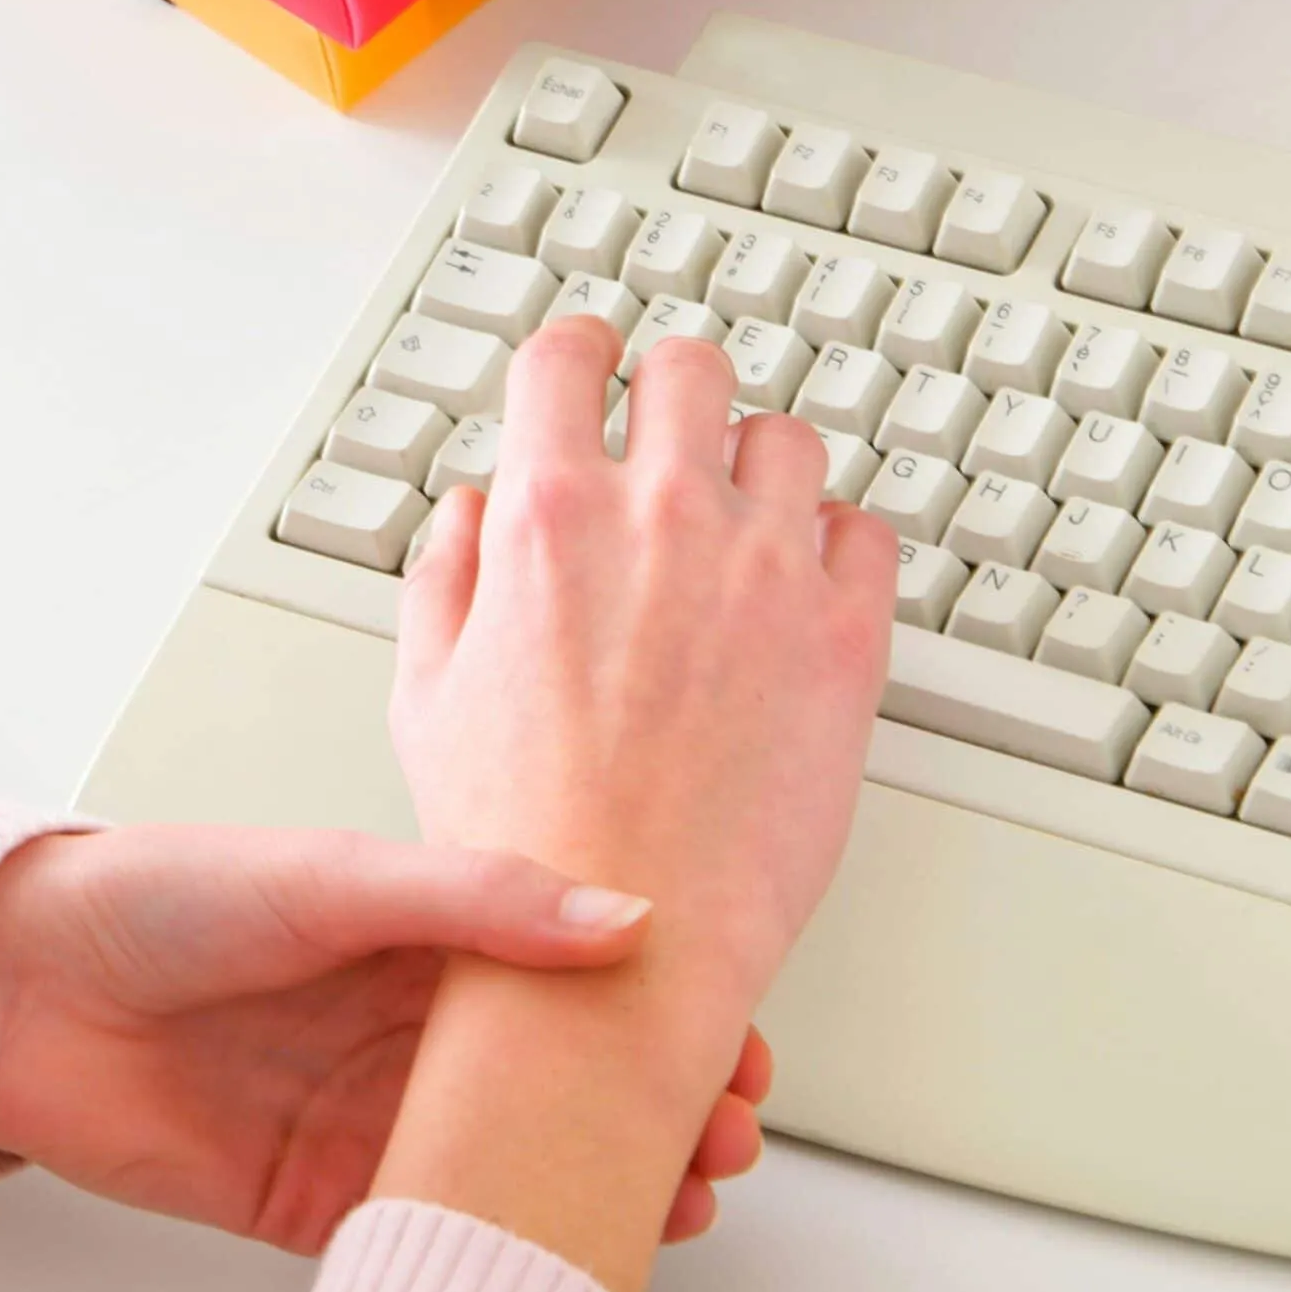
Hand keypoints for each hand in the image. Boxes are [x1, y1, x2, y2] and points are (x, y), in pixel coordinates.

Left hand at [0, 824, 772, 1253]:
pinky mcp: (320, 1197)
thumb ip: (474, 901)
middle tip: (726, 1130)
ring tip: (681, 1191)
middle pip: (567, 1082)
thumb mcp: (329, 874)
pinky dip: (503, 1246)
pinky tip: (560, 1246)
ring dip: (605, 1182)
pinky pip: (433, 1232)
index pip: (576, 977)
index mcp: (422, 934)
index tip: (737, 1038)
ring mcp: (369, 1116)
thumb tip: (621, 913)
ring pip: (520, 1165)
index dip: (662, 1007)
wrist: (13, 985)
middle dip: (659, 1107)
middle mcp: (407, 1028)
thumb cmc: (151, 896)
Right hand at [367, 319, 892, 1291]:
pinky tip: (800, 582)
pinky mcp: (844, 635)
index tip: (586, 365)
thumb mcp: (424, 693)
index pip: (568, 357)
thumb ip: (446, 575)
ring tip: (744, 516)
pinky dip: (834, 543)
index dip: (576, 353)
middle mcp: (663, 520)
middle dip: (672, 391)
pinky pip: (866, 533)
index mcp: (549, 519)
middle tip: (671, 427)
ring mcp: (764, 570)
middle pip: (691, 369)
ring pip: (790, 439)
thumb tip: (473, 512)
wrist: (623, 938)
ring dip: (759, 465)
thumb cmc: (519, 836)